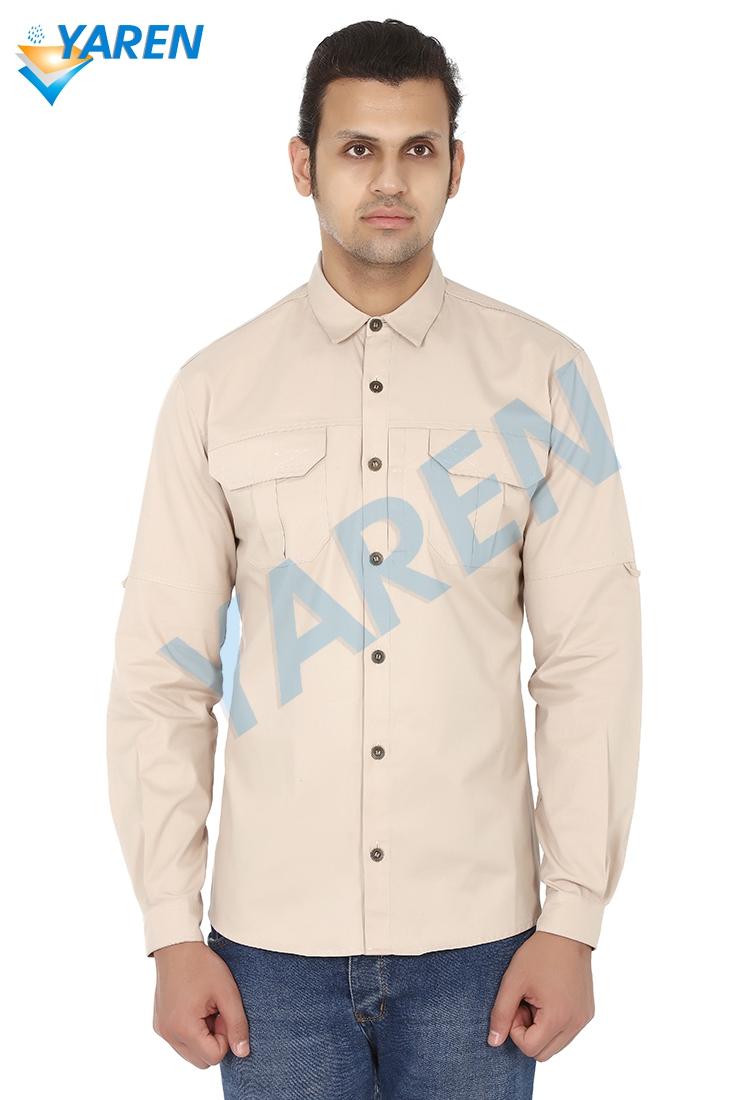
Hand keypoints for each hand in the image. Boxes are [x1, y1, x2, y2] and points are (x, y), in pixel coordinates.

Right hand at [153, 941, 249, 1068]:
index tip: (223, 1013)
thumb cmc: (203, 966)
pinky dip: (191, 1031)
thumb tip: (243, 1053)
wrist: (176, 946)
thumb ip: (237, 1024)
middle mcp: (168, 1034)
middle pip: (202, 1061)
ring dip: (203, 1037)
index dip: (225, 1037)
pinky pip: (179, 1042)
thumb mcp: (227, 992)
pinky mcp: (159, 1025)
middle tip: (216, 1012)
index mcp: (183, 1028)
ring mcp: (161, 1030)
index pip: (214, 1057)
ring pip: (190, 1054)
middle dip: (214, 1041)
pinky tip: (194, 1007)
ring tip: (205, 1009)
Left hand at [487, 930, 593, 1060]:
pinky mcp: (588, 1013)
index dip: (515, 1030)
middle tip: (525, 1004)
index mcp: (558, 1017)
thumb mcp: (513, 981)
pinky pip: (567, 1033)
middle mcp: (575, 1023)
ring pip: (556, 1045)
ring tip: (537, 1000)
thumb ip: (501, 1014)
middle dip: (528, 1033)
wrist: (567, 933)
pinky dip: (554, 1023)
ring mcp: (584, 1019)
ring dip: (541, 1030)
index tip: (516, 1005)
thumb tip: (494, 1042)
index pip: (529, 1049)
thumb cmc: (539, 954)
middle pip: (543, 1053)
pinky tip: (549, 998)